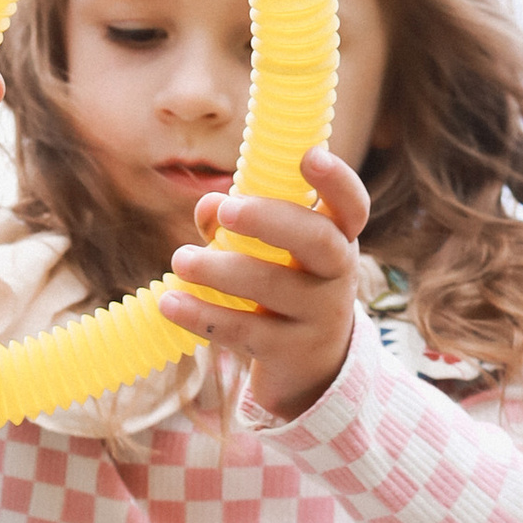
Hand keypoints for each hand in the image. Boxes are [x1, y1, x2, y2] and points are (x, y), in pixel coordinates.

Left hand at [160, 147, 367, 419]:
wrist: (310, 366)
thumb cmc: (287, 285)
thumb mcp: (274, 251)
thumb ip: (240, 220)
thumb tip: (208, 204)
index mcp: (338, 237)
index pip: (351, 205)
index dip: (337, 180)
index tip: (309, 156)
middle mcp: (338, 274)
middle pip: (318, 241)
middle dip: (271, 220)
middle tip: (227, 211)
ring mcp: (318, 316)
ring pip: (273, 287)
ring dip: (220, 270)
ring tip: (180, 259)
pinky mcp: (289, 351)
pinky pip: (243, 330)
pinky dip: (202, 315)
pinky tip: (170, 303)